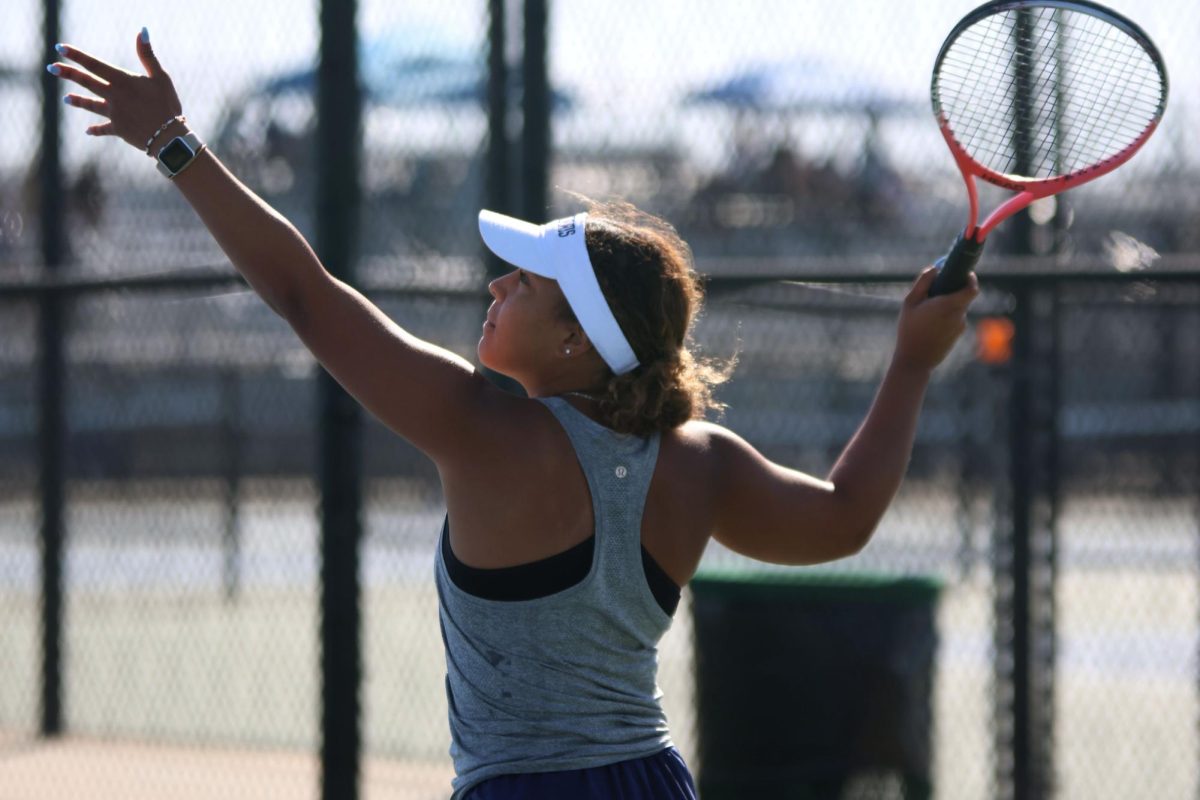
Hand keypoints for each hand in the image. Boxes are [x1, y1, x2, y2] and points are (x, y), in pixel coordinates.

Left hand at [48, 30, 182, 152]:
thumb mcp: (161, 77)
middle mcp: (113, 96)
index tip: (60, 48)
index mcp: (122, 81)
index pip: (94, 64)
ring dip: (78, 101)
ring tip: (65, 99)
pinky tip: (88, 131)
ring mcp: (114, 113)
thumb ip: (148, 55)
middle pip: (87, 82)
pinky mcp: (119, 129)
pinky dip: (96, 130)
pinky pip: (105, 129)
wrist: (168, 137)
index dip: (76, 55)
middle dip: (68, 74)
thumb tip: (142, 31)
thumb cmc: (167, 105)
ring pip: (92, 105)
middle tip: (51, 68)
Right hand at [893, 266, 979, 372]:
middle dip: (953, 291)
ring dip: (947, 305)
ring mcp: (960, 327)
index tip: (964, 272)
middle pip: (963, 297)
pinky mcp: (957, 335)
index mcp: (948, 304)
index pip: (971, 288)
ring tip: (927, 312)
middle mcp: (958, 315)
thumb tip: (935, 268)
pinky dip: (946, 317)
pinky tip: (929, 325)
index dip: (970, 278)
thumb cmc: (909, 330)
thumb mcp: (910, 303)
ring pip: (957, 309)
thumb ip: (923, 283)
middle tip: (939, 289)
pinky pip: (955, 320)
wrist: (915, 361)